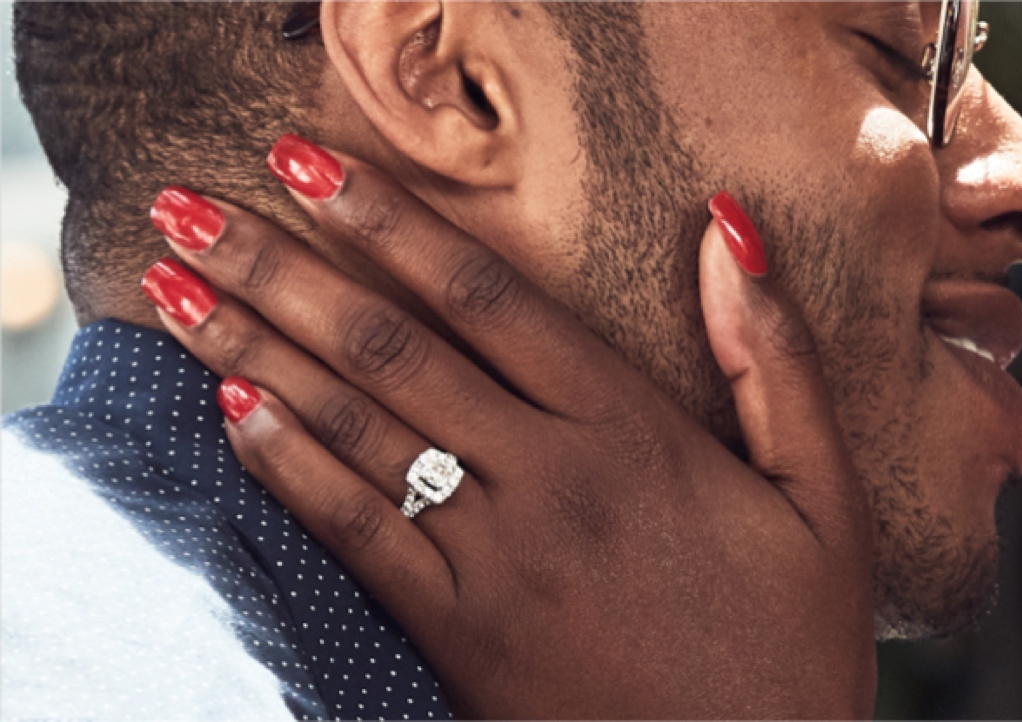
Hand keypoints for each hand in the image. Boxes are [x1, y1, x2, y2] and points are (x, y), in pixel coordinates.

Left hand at [143, 135, 873, 717]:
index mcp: (639, 434)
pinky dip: (288, 468)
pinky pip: (355, 535)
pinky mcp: (458, 634)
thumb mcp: (824, 494)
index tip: (313, 163)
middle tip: (196, 207)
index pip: (490, 298)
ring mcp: (498, 560)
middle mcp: (555, 481)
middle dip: (285, 268)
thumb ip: (778, 360)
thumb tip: (728, 228)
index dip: (391, 221)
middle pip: (396, 347)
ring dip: (256, 347)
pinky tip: (237, 411)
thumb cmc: (797, 643)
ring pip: (357, 430)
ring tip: (180, 288)